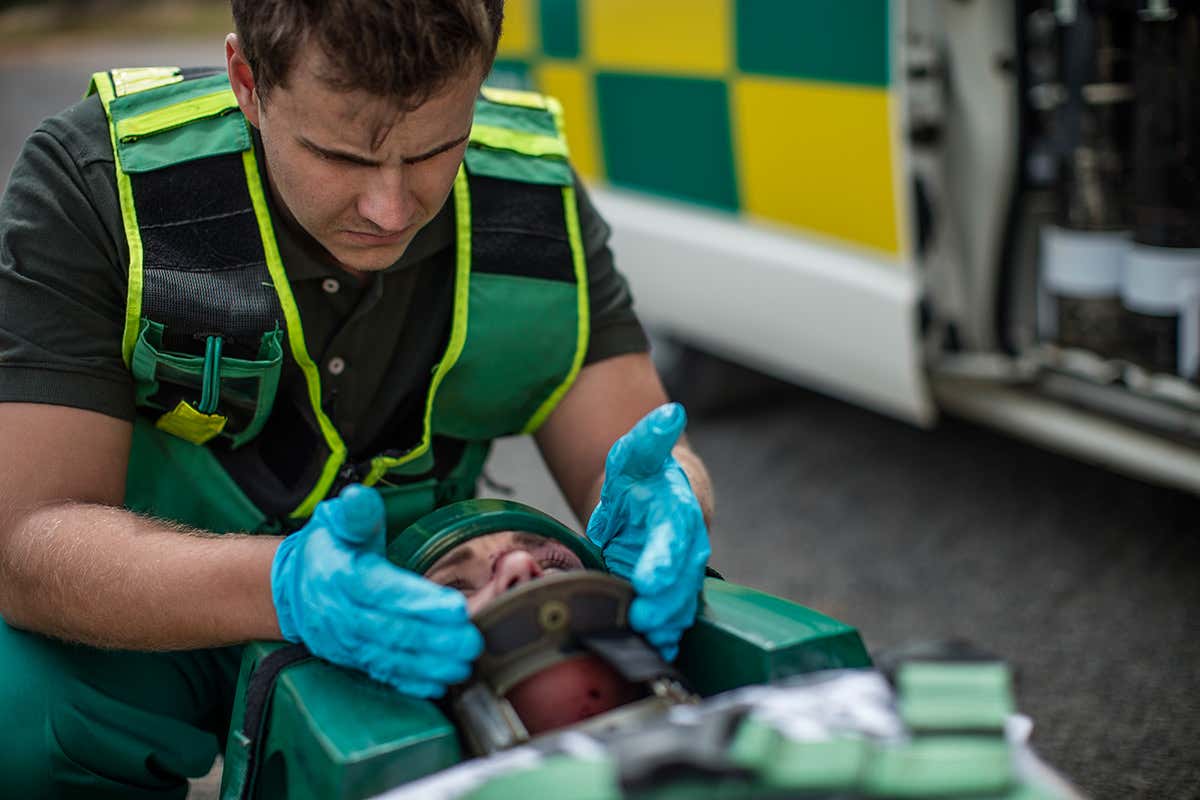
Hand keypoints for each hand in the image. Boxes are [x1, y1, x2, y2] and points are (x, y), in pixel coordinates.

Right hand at [271, 484, 482, 696]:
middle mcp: (341, 613)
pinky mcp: (351, 659)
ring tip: (462, 665)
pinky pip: (381, 673)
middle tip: (471, 641)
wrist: (292, 586)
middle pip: (392, 630)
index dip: (420, 602)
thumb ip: (356, 513)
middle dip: (435, 639)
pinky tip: (437, 683)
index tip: (455, 608)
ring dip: (429, 664)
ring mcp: (345, 641)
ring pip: (389, 657)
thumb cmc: (328, 550)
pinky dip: (409, 681)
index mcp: (342, 576)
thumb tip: (358, 498)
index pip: (384, 591)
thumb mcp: (338, 521)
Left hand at [586, 403, 709, 660]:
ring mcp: (679, 571)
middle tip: (643, 617)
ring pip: (679, 601)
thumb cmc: (644, 474)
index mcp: (678, 511)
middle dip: (664, 601)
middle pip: (681, 577)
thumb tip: (668, 413)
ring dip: (666, 623)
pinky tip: (658, 651)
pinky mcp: (669, 590)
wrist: (656, 497)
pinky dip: (668, 635)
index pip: (675, 536)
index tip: (649, 579)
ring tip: (647, 639)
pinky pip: (673, 615)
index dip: (664, 559)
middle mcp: (685, 545)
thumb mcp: (637, 451)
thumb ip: (649, 436)